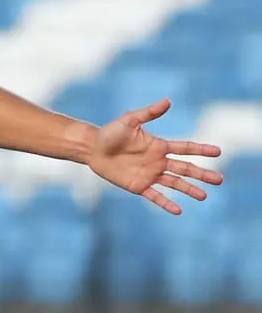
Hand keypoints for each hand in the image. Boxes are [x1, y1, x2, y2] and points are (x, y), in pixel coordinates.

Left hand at [89, 99, 222, 214]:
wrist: (93, 149)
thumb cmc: (110, 133)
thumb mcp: (129, 121)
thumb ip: (148, 113)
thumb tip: (168, 101)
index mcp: (159, 146)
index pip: (185, 148)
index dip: (201, 149)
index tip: (218, 152)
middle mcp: (158, 161)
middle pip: (185, 168)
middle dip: (202, 174)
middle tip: (219, 180)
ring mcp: (150, 174)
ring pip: (174, 183)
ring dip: (189, 189)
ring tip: (204, 196)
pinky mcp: (138, 186)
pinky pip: (155, 196)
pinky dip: (166, 203)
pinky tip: (179, 210)